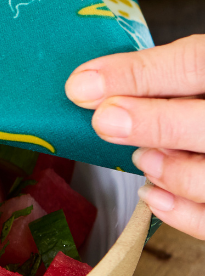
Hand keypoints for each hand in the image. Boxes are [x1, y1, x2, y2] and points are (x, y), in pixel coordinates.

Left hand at [65, 35, 204, 237]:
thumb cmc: (201, 98)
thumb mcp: (187, 72)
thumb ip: (148, 76)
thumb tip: (84, 87)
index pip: (193, 64)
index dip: (137, 75)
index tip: (82, 86)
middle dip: (151, 124)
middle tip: (104, 121)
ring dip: (169, 170)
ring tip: (142, 159)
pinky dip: (179, 212)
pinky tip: (152, 194)